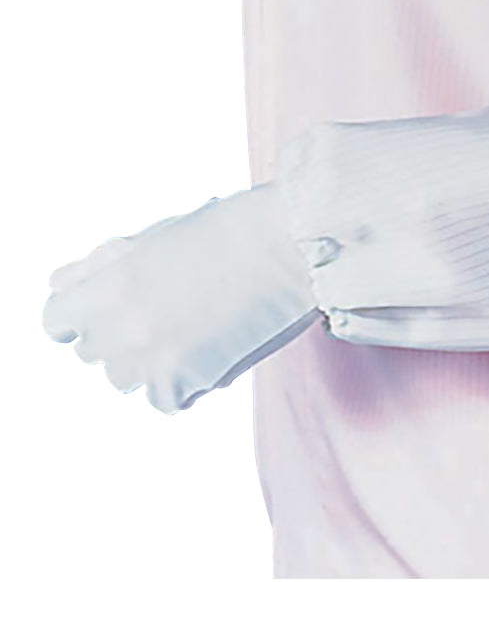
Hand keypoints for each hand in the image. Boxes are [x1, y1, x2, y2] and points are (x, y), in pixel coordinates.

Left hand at [42, 183, 317, 413]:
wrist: (290, 244)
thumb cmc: (230, 230)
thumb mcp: (155, 237)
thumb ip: (102, 266)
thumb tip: (60, 285)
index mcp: (107, 282)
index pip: (56, 321)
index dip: (79, 317)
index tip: (107, 313)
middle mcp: (119, 324)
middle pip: (94, 351)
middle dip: (124, 335)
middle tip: (173, 310)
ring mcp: (149, 356)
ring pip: (126, 379)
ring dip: (152, 362)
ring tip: (196, 329)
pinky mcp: (184, 379)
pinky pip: (166, 400)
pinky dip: (187, 383)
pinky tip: (214, 350)